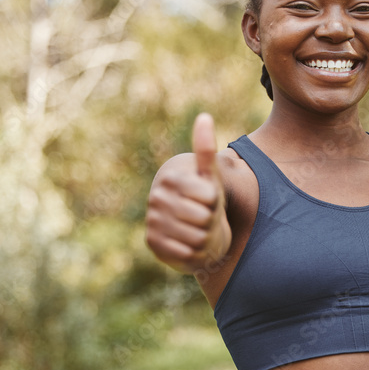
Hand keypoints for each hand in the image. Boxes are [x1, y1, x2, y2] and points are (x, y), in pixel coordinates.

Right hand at [145, 113, 230, 275]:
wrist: (193, 227)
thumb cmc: (205, 199)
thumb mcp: (210, 176)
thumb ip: (206, 148)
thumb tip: (204, 116)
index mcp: (171, 179)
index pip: (209, 197)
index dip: (216, 201)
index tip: (208, 199)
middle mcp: (156, 199)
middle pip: (204, 218)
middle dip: (211, 221)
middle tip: (204, 218)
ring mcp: (152, 221)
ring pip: (197, 238)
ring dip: (204, 238)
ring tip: (198, 230)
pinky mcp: (152, 243)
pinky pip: (187, 253)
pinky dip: (195, 253)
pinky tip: (189, 245)